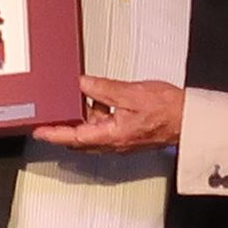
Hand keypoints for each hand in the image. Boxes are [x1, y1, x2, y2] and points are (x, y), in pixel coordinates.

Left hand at [32, 76, 184, 152]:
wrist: (188, 119)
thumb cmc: (168, 110)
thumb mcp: (131, 93)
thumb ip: (104, 89)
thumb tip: (83, 84)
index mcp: (112, 135)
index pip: (75, 136)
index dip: (54, 133)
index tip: (39, 131)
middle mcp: (114, 143)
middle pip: (80, 138)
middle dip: (64, 128)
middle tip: (50, 116)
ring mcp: (121, 141)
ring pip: (92, 133)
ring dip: (83, 119)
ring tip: (75, 98)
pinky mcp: (128, 136)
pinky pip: (105, 129)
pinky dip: (97, 116)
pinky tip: (99, 100)